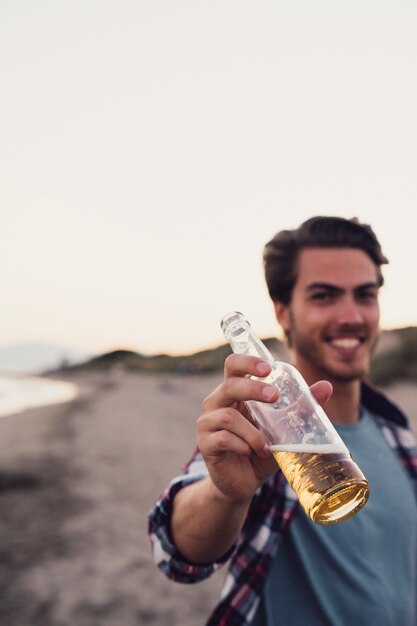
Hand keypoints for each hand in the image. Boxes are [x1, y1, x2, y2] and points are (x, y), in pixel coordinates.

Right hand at [197, 354, 331, 504]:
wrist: (244, 482)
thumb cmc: (262, 448)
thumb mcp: (284, 427)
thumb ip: (301, 408)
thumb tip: (326, 386)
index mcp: (234, 391)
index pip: (233, 365)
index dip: (247, 362)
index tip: (268, 368)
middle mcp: (217, 402)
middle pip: (229, 386)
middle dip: (253, 389)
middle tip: (275, 397)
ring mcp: (208, 423)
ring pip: (227, 417)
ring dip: (252, 432)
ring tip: (265, 446)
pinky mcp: (206, 444)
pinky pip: (223, 439)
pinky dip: (243, 446)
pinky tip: (252, 453)